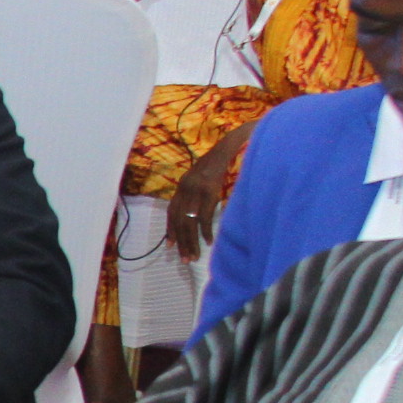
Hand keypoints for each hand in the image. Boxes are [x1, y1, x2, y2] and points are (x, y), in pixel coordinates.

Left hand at [167, 127, 247, 259]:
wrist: (230, 143)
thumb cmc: (220, 161)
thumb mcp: (203, 177)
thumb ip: (197, 192)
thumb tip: (197, 213)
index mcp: (183, 185)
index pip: (171, 212)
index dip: (171, 230)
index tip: (171, 246)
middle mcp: (185, 188)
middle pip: (178, 220)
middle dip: (181, 241)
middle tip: (185, 259)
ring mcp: (196, 189)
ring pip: (189, 221)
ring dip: (191, 241)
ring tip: (194, 256)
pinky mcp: (210, 190)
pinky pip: (205, 215)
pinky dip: (206, 230)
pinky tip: (209, 241)